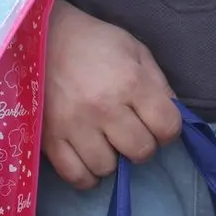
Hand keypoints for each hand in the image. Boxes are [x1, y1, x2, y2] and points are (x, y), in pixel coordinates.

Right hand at [42, 0, 182, 188]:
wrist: (42, 39)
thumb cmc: (94, 42)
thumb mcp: (135, 51)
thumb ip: (159, 84)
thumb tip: (173, 117)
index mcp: (130, 82)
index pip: (167, 126)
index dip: (169, 129)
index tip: (159, 123)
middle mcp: (104, 108)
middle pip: (141, 151)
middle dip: (143, 144)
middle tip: (132, 131)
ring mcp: (74, 126)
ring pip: (108, 168)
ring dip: (113, 159)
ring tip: (107, 140)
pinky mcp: (50, 140)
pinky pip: (76, 177)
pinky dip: (87, 175)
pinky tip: (89, 156)